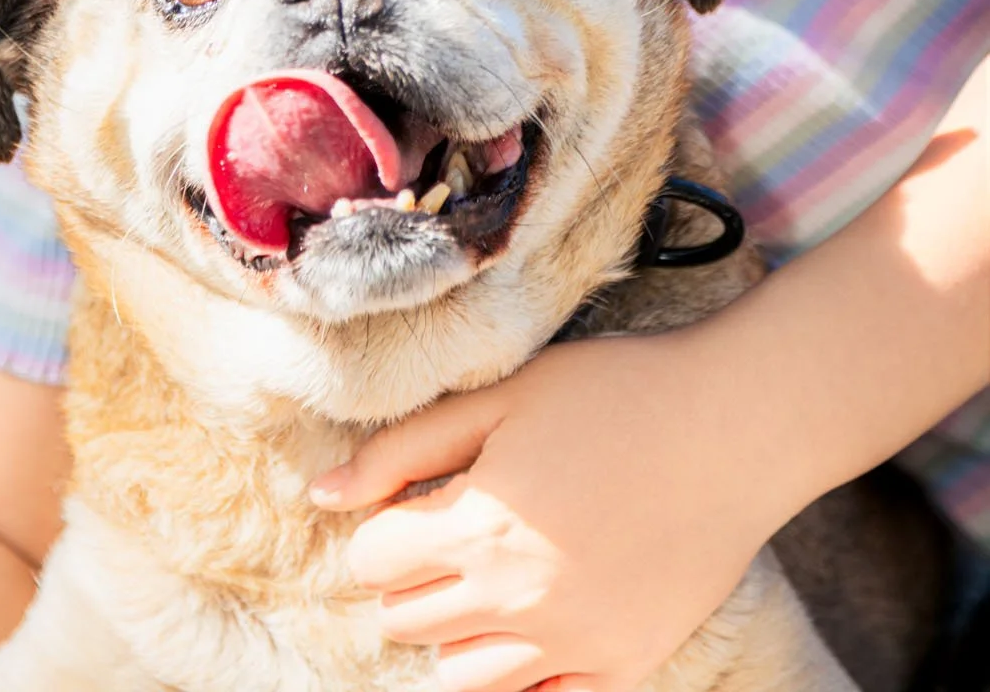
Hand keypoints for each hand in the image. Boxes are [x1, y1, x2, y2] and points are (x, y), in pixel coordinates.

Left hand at [310, 326, 784, 691]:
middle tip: (445, 531)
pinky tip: (530, 622)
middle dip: (408, 577)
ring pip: (463, 674)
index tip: (406, 504)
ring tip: (484, 575)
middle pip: (407, 621)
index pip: (372, 562)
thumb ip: (404, 449)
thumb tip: (323, 494)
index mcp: (478, 530)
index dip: (376, 529)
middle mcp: (516, 603)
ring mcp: (573, 644)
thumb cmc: (614, 394)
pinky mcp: (623, 665)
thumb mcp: (502, 397)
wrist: (734, 426)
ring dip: (453, 629)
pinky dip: (518, 673)